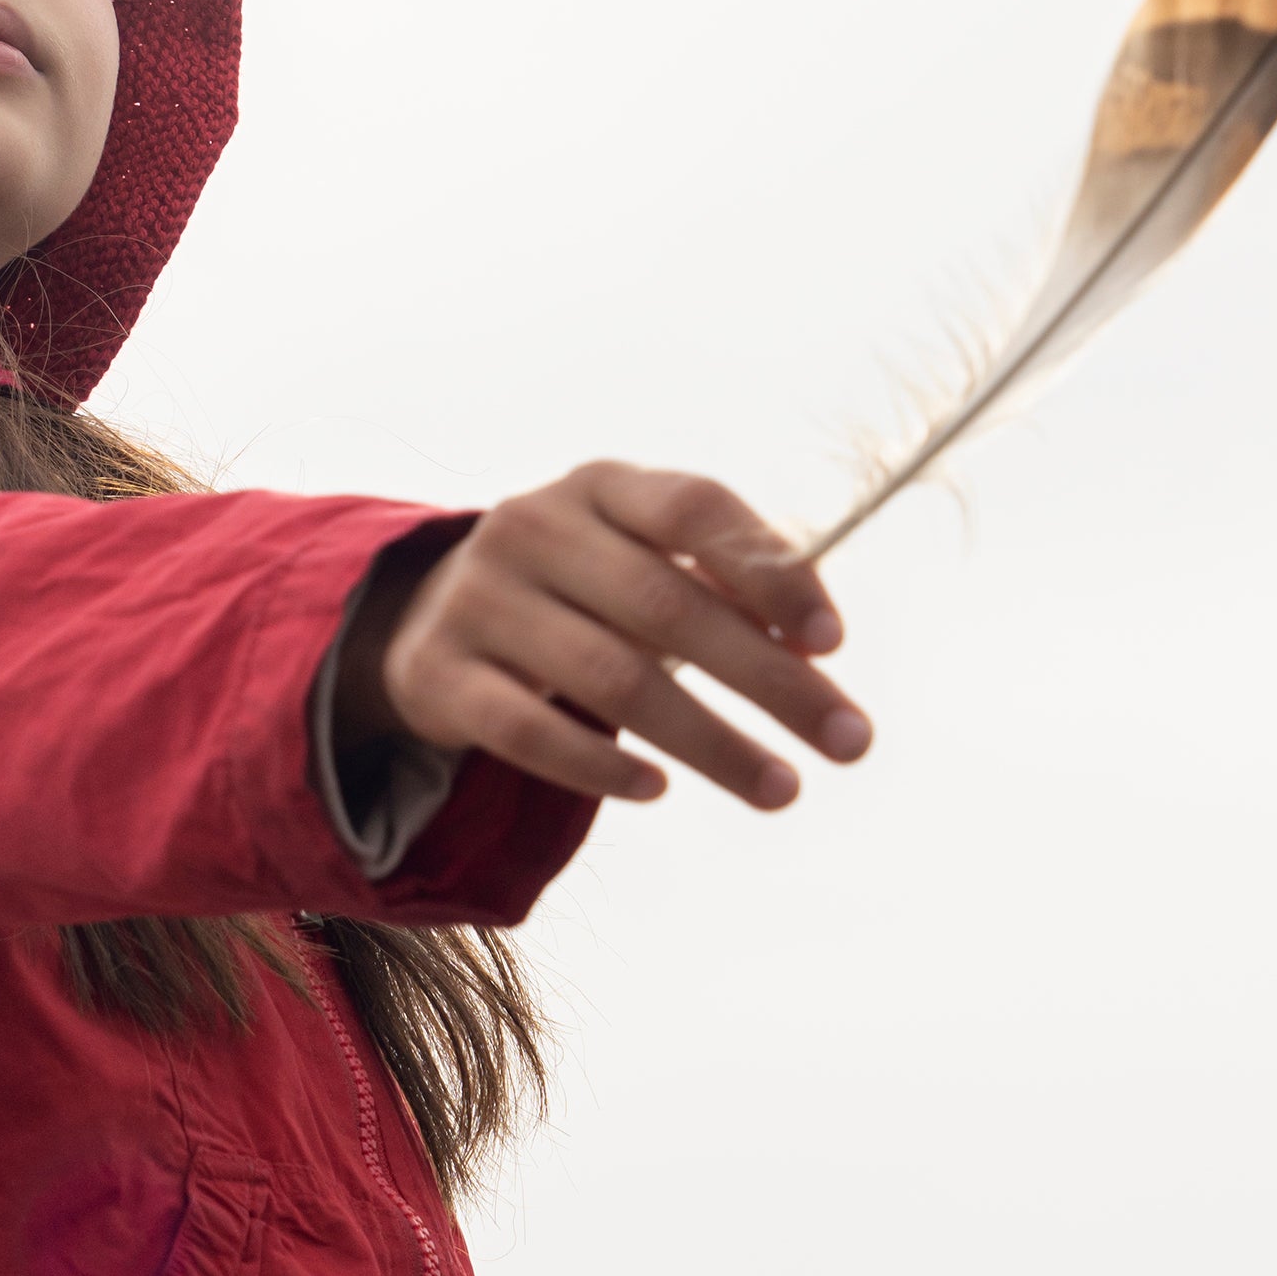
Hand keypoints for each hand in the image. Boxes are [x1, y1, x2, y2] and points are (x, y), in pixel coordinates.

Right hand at [339, 463, 869, 808]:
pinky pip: (530, 731)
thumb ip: (720, 587)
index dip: (769, 572)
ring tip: (780, 788)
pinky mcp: (439, 675)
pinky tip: (660, 789)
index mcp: (599, 486)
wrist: (428, 617)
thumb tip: (814, 649)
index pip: (694, 511)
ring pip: (609, 678)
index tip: (833, 642)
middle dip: (770, 681)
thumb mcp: (639, 561)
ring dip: (709, 742)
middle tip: (848, 741)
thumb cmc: (579, 590)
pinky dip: (599, 766)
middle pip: (667, 606)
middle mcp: (533, 528)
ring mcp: (479, 600)